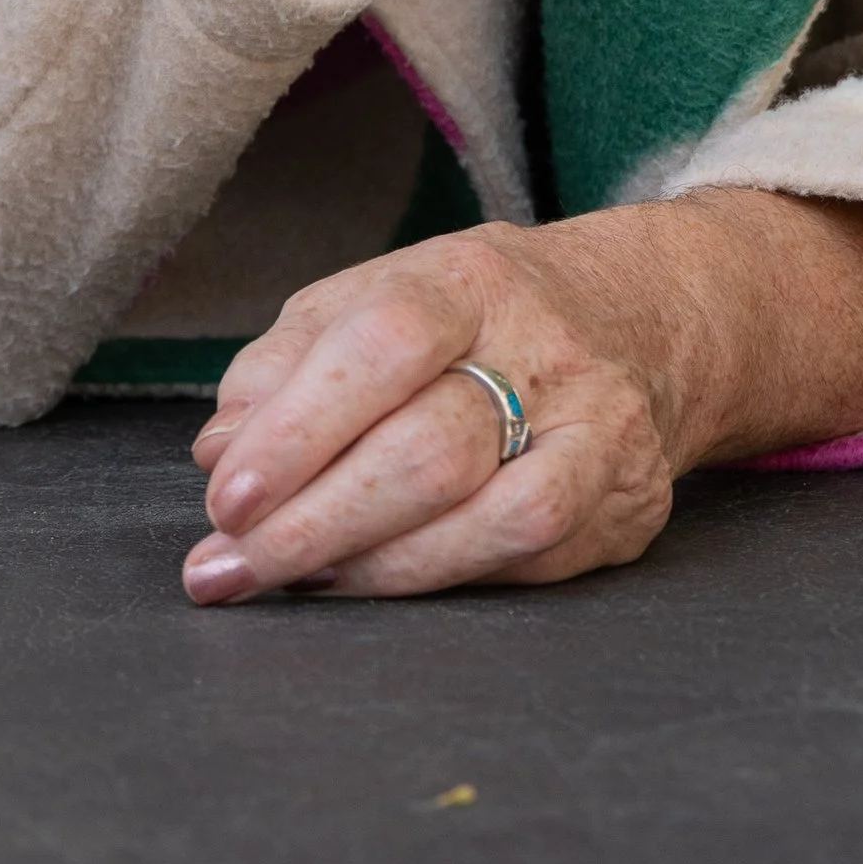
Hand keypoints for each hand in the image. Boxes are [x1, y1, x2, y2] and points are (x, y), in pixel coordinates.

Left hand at [180, 218, 688, 602]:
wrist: (641, 318)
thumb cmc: (476, 318)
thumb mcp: (379, 296)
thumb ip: (290, 361)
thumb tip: (221, 449)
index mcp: (468, 279)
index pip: (382, 344)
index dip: (298, 429)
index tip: (226, 497)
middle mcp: (545, 348)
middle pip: (428, 449)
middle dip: (313, 523)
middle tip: (229, 568)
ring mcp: (599, 428)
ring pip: (487, 517)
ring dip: (370, 568)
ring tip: (290, 583)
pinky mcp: (626, 503)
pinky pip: (528, 561)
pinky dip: (437, 581)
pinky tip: (376, 585)